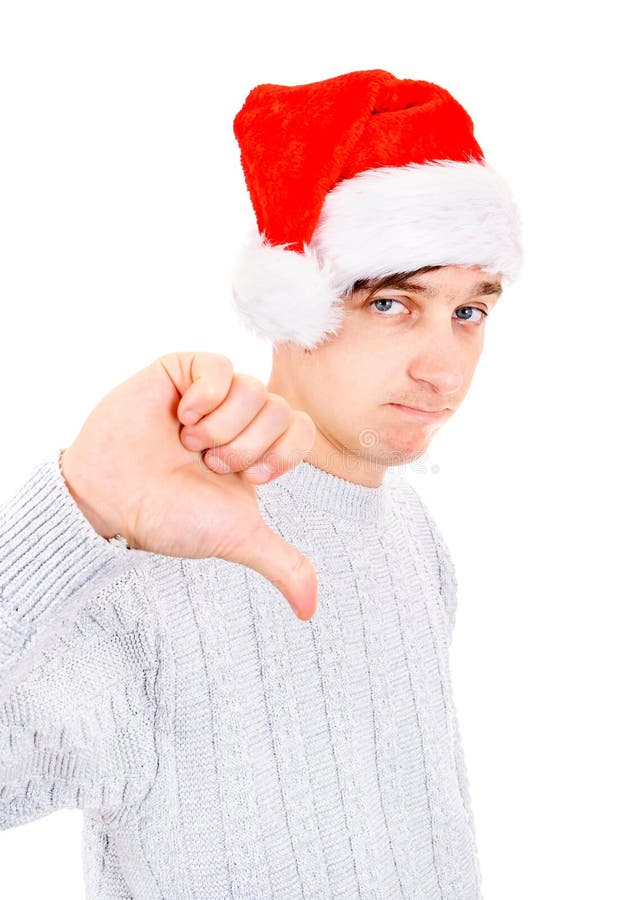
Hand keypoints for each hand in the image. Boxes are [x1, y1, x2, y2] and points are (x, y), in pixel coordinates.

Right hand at [60, 351, 317, 618]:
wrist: (113, 501)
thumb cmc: (169, 518)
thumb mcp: (236, 539)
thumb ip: (281, 564)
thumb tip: (309, 610)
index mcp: (259, 448)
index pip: (301, 429)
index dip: (281, 455)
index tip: (249, 478)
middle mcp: (239, 417)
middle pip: (280, 410)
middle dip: (244, 448)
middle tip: (207, 464)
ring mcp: (211, 392)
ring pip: (253, 387)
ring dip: (221, 427)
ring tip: (188, 444)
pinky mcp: (180, 370)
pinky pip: (218, 362)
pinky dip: (206, 395)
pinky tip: (182, 417)